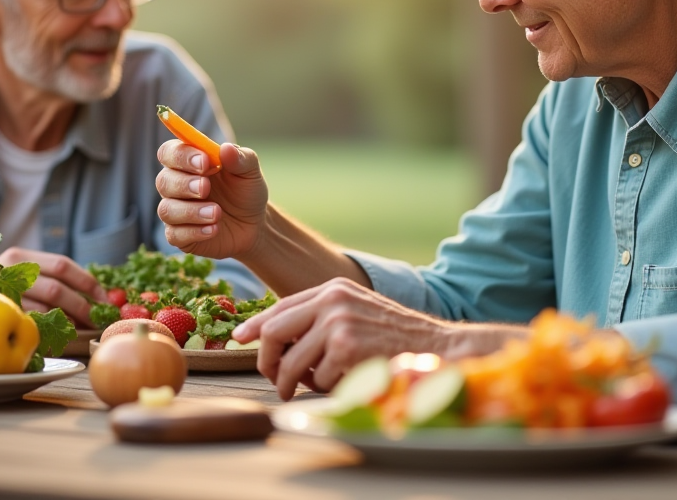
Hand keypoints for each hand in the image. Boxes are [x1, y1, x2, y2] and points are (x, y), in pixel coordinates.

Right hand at [0, 247, 105, 326]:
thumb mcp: (19, 272)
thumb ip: (49, 276)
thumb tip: (94, 295)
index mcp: (19, 256)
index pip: (63, 266)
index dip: (88, 283)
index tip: (104, 298)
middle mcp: (8, 273)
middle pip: (57, 290)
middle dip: (83, 306)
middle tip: (97, 318)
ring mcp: (0, 297)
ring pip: (45, 310)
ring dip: (69, 321)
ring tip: (82, 327)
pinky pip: (30, 326)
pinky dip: (50, 331)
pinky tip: (59, 335)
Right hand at [156, 140, 267, 260]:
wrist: (253, 226)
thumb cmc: (246, 192)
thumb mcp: (250, 172)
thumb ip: (241, 158)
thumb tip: (226, 148)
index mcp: (188, 162)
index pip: (169, 152)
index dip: (181, 156)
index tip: (204, 161)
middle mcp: (176, 185)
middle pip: (163, 181)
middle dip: (184, 184)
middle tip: (205, 188)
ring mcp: (176, 211)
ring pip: (166, 209)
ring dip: (191, 211)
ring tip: (216, 213)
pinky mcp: (179, 235)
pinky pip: (174, 234)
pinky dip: (194, 232)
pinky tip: (214, 229)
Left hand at [230, 278, 466, 400]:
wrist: (436, 345)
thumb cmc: (394, 336)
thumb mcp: (356, 312)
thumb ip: (322, 318)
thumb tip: (277, 339)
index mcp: (332, 289)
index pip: (281, 306)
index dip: (257, 325)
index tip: (240, 338)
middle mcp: (332, 300)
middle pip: (275, 331)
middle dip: (268, 361)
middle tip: (275, 380)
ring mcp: (339, 322)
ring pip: (293, 362)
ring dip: (295, 383)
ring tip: (306, 389)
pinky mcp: (347, 348)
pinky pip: (320, 379)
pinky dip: (329, 388)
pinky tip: (348, 381)